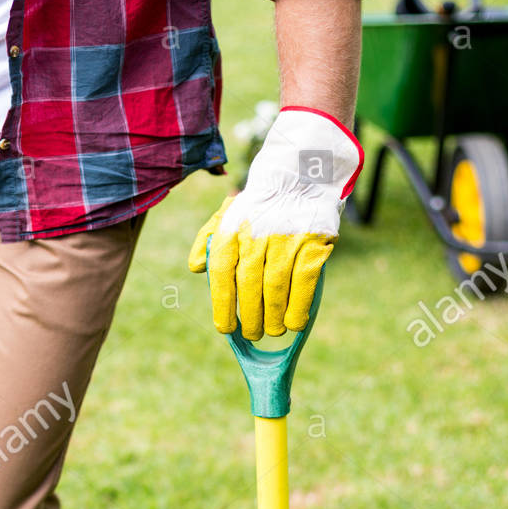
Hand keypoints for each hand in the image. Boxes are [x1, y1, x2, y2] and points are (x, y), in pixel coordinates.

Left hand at [188, 107, 362, 341]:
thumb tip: (196, 269)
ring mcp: (285, 238)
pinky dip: (299, 307)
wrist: (300, 174)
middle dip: (251, 316)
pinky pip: (304, 282)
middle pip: (249, 285)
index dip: (223, 304)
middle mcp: (256, 233)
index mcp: (232, 229)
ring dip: (274, 316)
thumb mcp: (228, 214)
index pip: (222, 272)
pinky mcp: (311, 242)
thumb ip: (208, 240)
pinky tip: (295, 323)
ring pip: (276, 287)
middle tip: (254, 334)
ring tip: (273, 331)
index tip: (226, 329)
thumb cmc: (260, 204)